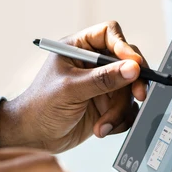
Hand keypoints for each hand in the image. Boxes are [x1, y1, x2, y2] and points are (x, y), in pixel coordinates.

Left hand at [0, 21, 149, 152]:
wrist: (33, 137)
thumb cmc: (40, 107)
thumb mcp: (71, 90)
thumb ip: (102, 79)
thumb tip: (132, 68)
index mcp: (78, 48)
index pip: (109, 34)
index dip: (124, 46)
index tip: (135, 64)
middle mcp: (93, 64)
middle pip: (127, 62)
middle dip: (133, 82)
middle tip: (138, 95)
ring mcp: (102, 85)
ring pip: (128, 90)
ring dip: (119, 110)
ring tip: (103, 126)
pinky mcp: (106, 105)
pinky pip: (127, 108)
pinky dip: (120, 121)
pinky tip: (103, 129)